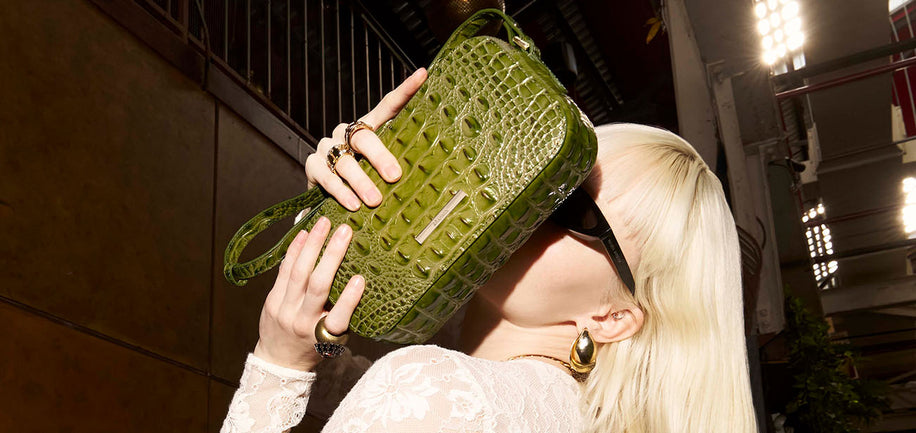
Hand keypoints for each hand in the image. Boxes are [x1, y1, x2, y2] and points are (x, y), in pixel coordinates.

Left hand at [253, 217, 363, 370]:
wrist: (279, 361)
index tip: (360, 279)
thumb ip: (345, 315)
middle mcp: (302, 322)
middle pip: (317, 286)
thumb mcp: (335, 340)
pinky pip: (283, 271)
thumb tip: (363, 279)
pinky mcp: (272, 301)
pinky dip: (294, 251)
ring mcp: (284, 310)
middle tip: (344, 231)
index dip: (349, 299)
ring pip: (298, 274)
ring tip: (324, 223)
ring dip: (312, 245)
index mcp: (323, 337)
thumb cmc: (314, 347)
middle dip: (331, 256)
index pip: (338, 318)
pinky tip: (304, 233)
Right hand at [305, 68, 427, 210]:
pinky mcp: (313, 165)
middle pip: (364, 137)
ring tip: (374, 200)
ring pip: (344, 160)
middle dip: (380, 157)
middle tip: (394, 176)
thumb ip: (399, 167)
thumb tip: (433, 178)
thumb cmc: (365, 180)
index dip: (405, 90)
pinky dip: (340, 191)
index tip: (423, 75)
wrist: (329, 197)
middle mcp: (347, 132)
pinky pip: (326, 176)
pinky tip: (352, 204)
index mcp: (369, 128)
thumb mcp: (383, 171)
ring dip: (361, 181)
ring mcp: (328, 147)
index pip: (389, 105)